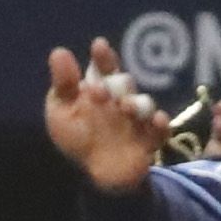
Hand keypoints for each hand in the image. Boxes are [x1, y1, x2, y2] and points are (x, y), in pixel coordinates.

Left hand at [46, 40, 168, 192]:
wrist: (96, 175)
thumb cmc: (77, 139)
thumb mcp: (61, 111)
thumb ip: (63, 85)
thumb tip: (59, 52)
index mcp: (101, 89)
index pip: (104, 68)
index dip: (103, 57)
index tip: (99, 46)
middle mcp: (121, 101)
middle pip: (125, 83)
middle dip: (116, 84)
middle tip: (99, 91)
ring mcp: (137, 121)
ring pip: (143, 104)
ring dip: (136, 104)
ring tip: (124, 108)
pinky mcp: (150, 141)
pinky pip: (161, 130)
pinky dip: (161, 125)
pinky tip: (157, 121)